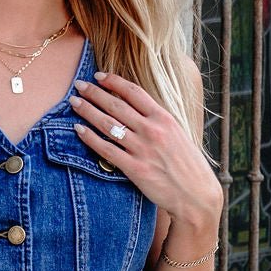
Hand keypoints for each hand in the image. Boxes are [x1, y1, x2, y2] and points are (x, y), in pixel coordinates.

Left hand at [67, 72, 222, 230]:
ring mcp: (143, 149)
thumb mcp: (178, 134)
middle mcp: (152, 130)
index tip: (99, 76)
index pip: (134, 92)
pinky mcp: (135, 169)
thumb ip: (158, 121)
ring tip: (73, 102)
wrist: (196, 195)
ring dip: (88, 111)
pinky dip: (90, 138)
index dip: (113, 81)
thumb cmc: (188, 166)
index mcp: (164, 118)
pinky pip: (107, 150)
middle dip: (94, 93)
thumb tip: (138, 111)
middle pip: (116, 105)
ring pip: (108, 125)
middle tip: (79, 85)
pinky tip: (78, 130)